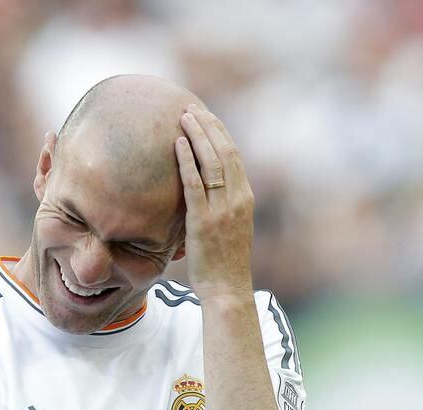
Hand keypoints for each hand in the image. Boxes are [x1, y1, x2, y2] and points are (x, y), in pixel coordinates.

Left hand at [175, 104, 254, 301]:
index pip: (234, 156)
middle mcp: (238, 199)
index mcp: (245, 198)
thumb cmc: (224, 262)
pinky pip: (195, 184)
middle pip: (225, 152)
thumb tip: (203, 186)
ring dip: (197, 136)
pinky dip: (187, 161)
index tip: (205, 117)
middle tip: (191, 108)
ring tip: (183, 117)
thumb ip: (222, 204)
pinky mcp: (203, 221)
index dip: (219, 133)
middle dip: (208, 127)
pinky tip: (177, 144)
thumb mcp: (231, 226)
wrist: (227, 289)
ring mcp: (222, 210)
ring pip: (212, 163)